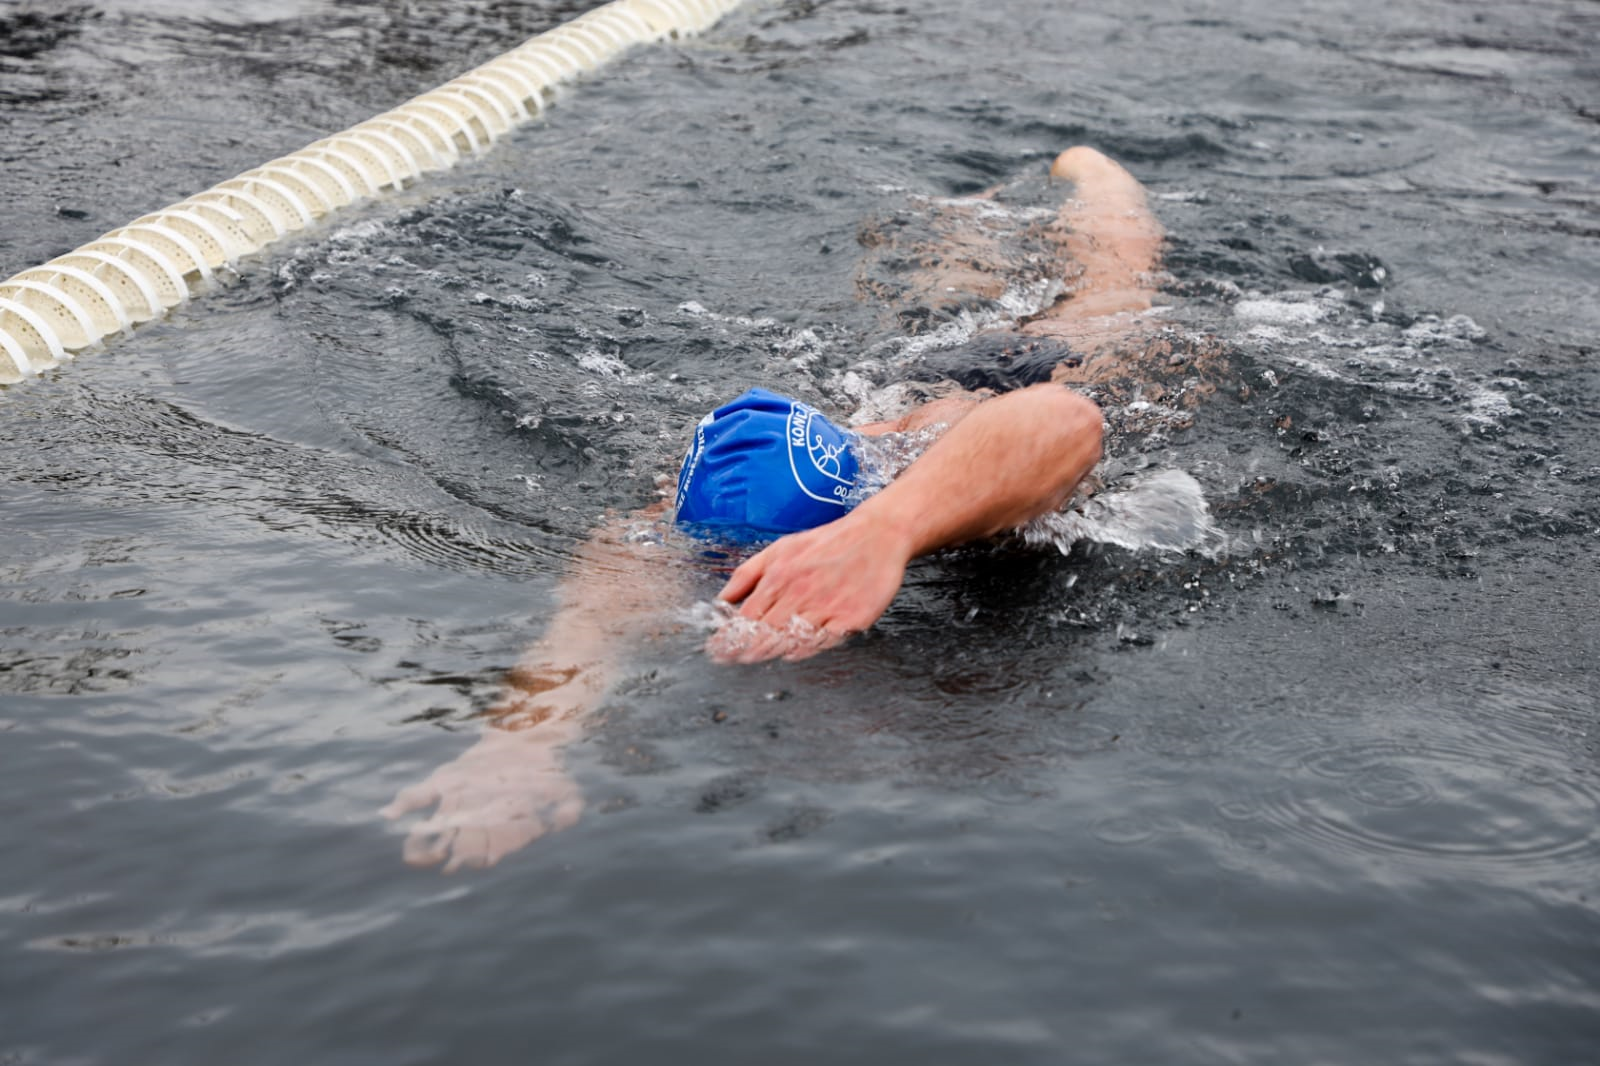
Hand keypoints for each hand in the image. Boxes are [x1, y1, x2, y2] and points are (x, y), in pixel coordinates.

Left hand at [381, 724, 582, 872]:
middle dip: (444, 857)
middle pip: (453, 848)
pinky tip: (390, 815)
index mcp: (503, 831)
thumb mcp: (566, 792)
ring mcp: (456, 805)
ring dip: (420, 844)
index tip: (473, 862)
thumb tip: (571, 818)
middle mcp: (476, 823)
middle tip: (437, 863)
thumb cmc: (548, 773)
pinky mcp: (442, 783)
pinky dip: (403, 806)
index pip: (486, 853)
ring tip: (410, 854)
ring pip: (433, 830)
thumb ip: (568, 810)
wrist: (528, 738)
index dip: (477, 860)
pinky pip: (418, 797)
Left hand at [707, 510, 913, 663]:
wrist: (876, 535)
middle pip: (764, 632)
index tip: (716, 649)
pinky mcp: (850, 618)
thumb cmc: (826, 543)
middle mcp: (800, 593)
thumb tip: (722, 599)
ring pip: (790, 640)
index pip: (746, 615)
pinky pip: (823, 642)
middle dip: (743, 649)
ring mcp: (826, 607)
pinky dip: (804, 650)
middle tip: (731, 659)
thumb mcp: (780, 549)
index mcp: (780, 576)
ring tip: (754, 658)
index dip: (729, 635)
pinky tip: (792, 653)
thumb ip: (748, 574)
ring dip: (769, 652)